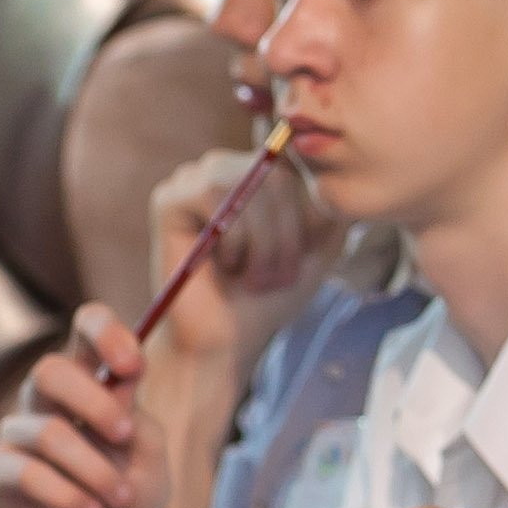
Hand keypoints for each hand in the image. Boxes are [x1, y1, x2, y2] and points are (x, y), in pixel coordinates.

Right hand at [0, 306, 169, 507]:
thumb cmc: (135, 492)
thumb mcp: (151, 452)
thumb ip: (138, 416)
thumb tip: (119, 383)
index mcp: (92, 380)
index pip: (86, 326)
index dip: (105, 333)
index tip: (133, 368)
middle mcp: (50, 399)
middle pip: (50, 371)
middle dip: (95, 404)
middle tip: (126, 435)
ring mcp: (21, 432)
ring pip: (48, 432)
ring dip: (96, 470)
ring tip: (120, 497)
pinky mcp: (2, 471)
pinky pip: (26, 473)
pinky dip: (69, 496)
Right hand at [149, 149, 345, 374]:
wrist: (229, 340)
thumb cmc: (271, 297)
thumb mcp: (319, 250)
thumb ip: (333, 209)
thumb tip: (338, 177)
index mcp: (259, 175)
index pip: (301, 170)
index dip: (309, 221)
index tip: (299, 261)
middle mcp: (227, 168)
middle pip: (280, 175)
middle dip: (288, 236)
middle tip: (279, 278)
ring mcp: (194, 179)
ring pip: (251, 183)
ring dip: (265, 242)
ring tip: (256, 277)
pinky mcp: (169, 197)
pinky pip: (216, 195)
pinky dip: (234, 240)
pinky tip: (225, 265)